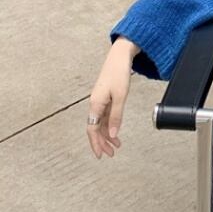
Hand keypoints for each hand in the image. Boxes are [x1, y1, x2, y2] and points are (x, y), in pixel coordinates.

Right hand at [87, 38, 135, 158]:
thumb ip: (116, 116)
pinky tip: (115, 131)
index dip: (96, 143)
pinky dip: (110, 125)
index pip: (92, 129)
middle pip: (95, 128)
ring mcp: (100, 101)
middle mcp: (95, 104)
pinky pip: (105, 116)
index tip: (101, 154)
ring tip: (116, 145)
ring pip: (100, 123)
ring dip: (107, 135)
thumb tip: (112, 134)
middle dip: (102, 142)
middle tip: (110, 154)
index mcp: (95, 104)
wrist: (120, 57)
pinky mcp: (106, 98)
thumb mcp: (120, 96)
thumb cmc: (119, 73)